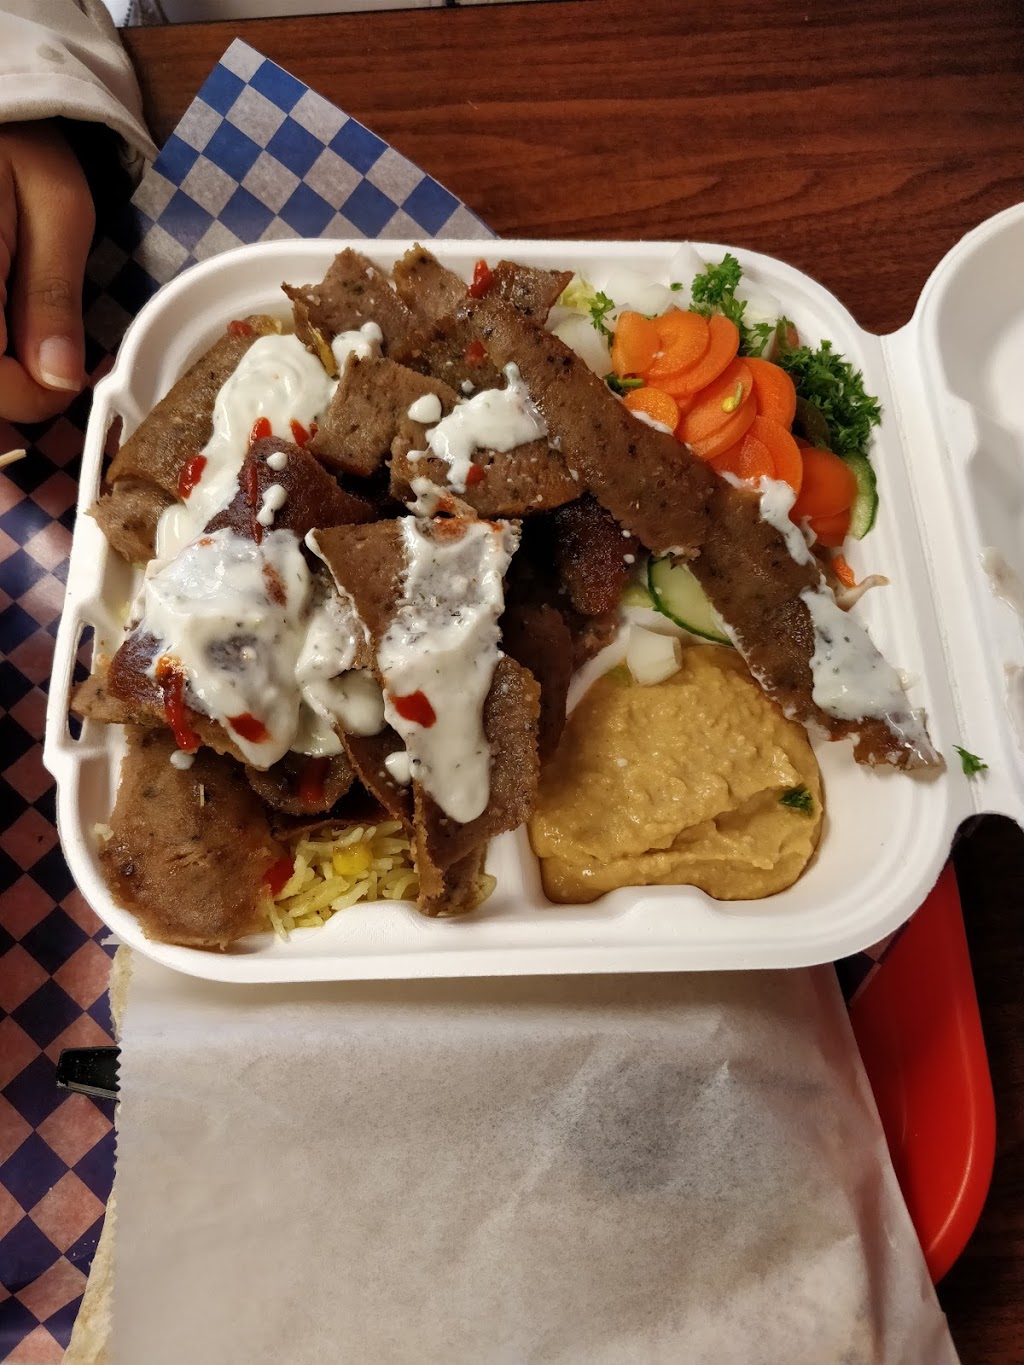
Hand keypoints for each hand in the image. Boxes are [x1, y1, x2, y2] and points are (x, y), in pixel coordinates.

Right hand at [0, 121, 95, 423]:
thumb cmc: (17, 142)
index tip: (67, 377)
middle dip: (10, 391)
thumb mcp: (58, 209)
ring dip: (1, 379)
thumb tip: (59, 376)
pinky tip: (8, 341)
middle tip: (44, 362)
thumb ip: (52, 296)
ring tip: (22, 347)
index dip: (34, 397)